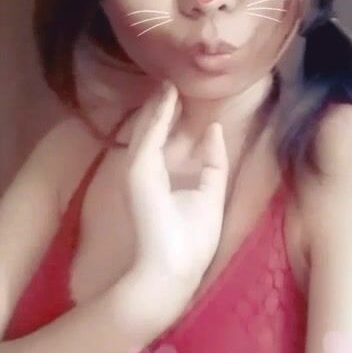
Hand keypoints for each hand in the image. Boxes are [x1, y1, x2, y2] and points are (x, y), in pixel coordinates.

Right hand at [120, 80, 228, 318]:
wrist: (174, 268)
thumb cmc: (192, 242)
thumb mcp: (210, 195)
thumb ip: (212, 163)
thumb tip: (212, 130)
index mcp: (162, 181)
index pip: (165, 144)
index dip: (172, 122)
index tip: (182, 101)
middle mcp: (147, 174)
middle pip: (153, 133)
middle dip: (161, 109)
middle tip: (170, 84)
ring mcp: (139, 172)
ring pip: (148, 130)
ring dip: (157, 106)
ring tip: (167, 84)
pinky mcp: (139, 171)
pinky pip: (149, 135)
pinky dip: (157, 115)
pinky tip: (167, 97)